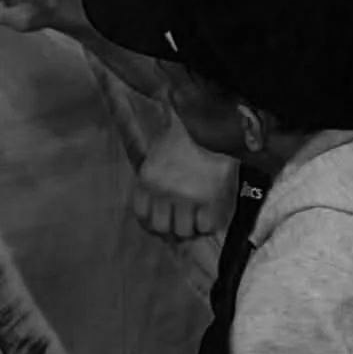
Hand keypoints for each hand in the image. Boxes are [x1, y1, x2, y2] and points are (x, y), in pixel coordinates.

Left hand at [132, 109, 238, 240]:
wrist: (211, 123)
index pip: (141, 214)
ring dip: (191, 225)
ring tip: (198, 213)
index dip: (151, 220)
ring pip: (184, 230)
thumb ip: (154, 181)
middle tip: (182, 218)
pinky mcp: (210, 200)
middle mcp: (163, 190)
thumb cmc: (185, 137)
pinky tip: (210, 210)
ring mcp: (187, 196)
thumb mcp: (157, 155)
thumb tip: (160, 209)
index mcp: (147, 178)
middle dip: (171, 225)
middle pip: (161, 227)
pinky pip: (206, 225)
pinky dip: (209, 222)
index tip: (161, 219)